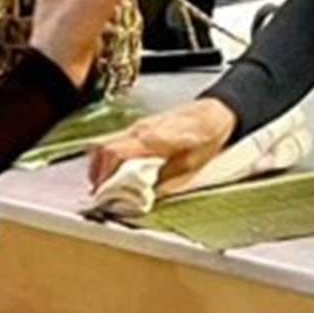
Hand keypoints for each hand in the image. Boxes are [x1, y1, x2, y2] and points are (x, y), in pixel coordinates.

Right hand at [84, 98, 238, 188]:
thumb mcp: (189, 167)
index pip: (114, 155)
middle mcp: (140, 130)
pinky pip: (117, 140)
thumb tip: (141, 198)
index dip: (104, 177)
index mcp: (151, 140)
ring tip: (107, 184)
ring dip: (101, 165)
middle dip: (97, 173)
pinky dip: (111, 156)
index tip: (103, 195)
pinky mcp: (141, 127)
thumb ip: (163, 182)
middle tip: (101, 193)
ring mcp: (139, 126)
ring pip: (107, 143)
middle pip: (103, 148)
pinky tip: (119, 170)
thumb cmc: (206, 137)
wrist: (216, 113)